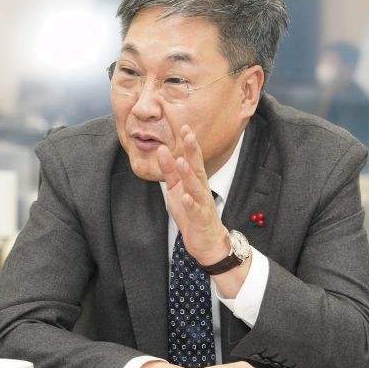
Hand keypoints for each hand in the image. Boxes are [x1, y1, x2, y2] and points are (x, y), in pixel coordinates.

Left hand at [157, 124, 250, 296]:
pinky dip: (190, 203)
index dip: (189, 144)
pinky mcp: (200, 219)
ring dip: (188, 174)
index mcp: (195, 181)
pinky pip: (195, 210)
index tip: (185, 127)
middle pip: (197, 167)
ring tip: (181, 161)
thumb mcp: (177, 189)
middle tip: (188, 134)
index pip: (193, 159)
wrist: (207, 241)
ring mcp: (202, 204)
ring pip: (195, 187)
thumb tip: (162, 150)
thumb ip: (170, 171)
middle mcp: (201, 189)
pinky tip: (185, 196)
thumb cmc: (191, 212)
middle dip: (192, 151)